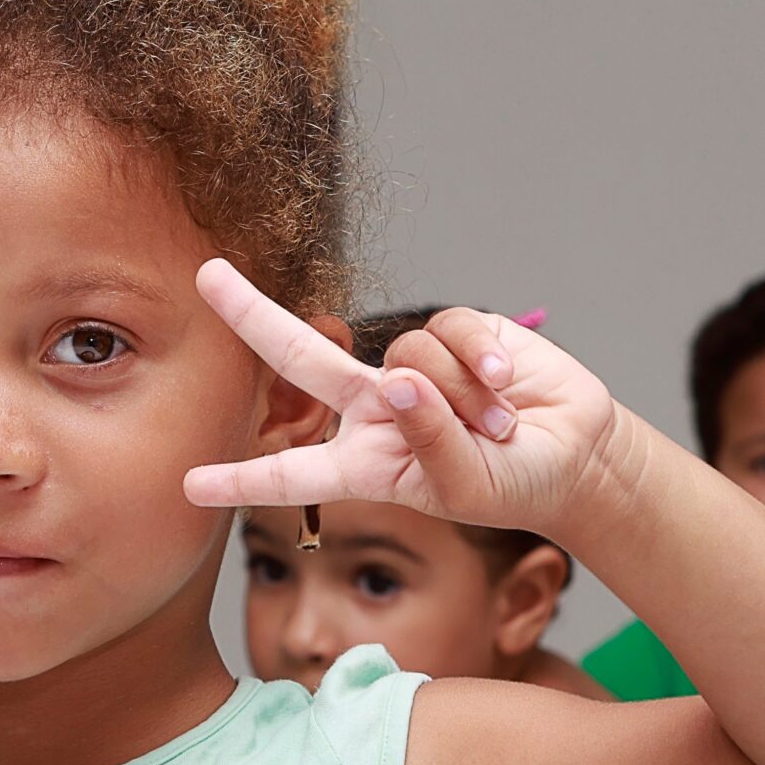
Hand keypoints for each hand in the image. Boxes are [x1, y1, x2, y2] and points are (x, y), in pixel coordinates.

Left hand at [182, 259, 618, 534]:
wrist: (575, 454)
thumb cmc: (512, 484)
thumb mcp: (467, 487)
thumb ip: (429, 441)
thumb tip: (400, 382)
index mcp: (364, 464)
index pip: (294, 473)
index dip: (243, 479)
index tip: (189, 485)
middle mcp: (376, 409)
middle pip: (302, 358)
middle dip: (253, 316)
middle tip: (208, 277)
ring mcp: (414, 368)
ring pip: (408, 357)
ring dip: (460, 399)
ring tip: (497, 427)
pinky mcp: (458, 333)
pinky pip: (450, 332)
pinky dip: (481, 364)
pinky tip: (507, 389)